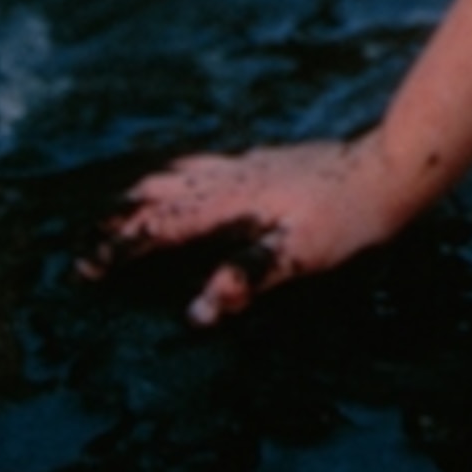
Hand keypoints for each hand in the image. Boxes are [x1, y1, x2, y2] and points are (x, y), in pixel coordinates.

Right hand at [82, 133, 409, 324]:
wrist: (387, 168)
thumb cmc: (347, 220)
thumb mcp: (300, 257)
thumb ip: (247, 279)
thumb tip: (196, 312)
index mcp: (227, 203)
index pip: (157, 226)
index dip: (118, 248)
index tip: (83, 270)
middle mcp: (229, 178)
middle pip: (156, 193)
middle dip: (119, 218)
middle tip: (87, 243)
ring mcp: (247, 164)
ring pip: (179, 172)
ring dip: (144, 192)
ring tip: (123, 207)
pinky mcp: (266, 159)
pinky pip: (205, 164)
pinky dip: (178, 175)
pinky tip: (189, 177)